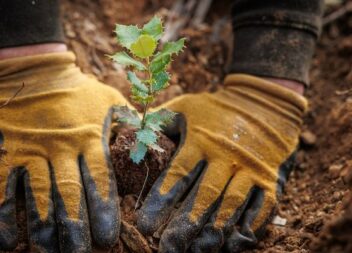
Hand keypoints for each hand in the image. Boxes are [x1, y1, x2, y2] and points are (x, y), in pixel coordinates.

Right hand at [0, 52, 128, 251]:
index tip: (108, 237)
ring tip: (50, 251)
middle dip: (76, 226)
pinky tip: (8, 238)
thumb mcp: (112, 102)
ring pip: (39, 194)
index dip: (104, 209)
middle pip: (70, 193)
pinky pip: (5, 185)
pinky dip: (5, 211)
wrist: (37, 73)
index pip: (100, 179)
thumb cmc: (80, 92)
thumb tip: (155, 142)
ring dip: (44, 226)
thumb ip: (130, 125)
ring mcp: (33, 149)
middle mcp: (63, 147)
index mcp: (91, 138)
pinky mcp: (8, 150)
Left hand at [137, 74, 306, 251]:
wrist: (264, 102)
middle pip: (204, 195)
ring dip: (214, 230)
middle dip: (185, 224)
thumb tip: (129, 130)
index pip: (178, 174)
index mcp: (202, 140)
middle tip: (167, 249)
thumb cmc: (217, 108)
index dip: (161, 200)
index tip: (144, 225)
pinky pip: (262, 207)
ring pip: (232, 204)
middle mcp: (226, 157)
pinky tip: (233, 244)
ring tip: (196, 250)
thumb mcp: (186, 106)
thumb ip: (159, 121)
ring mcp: (251, 169)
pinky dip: (248, 227)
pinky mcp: (270, 178)